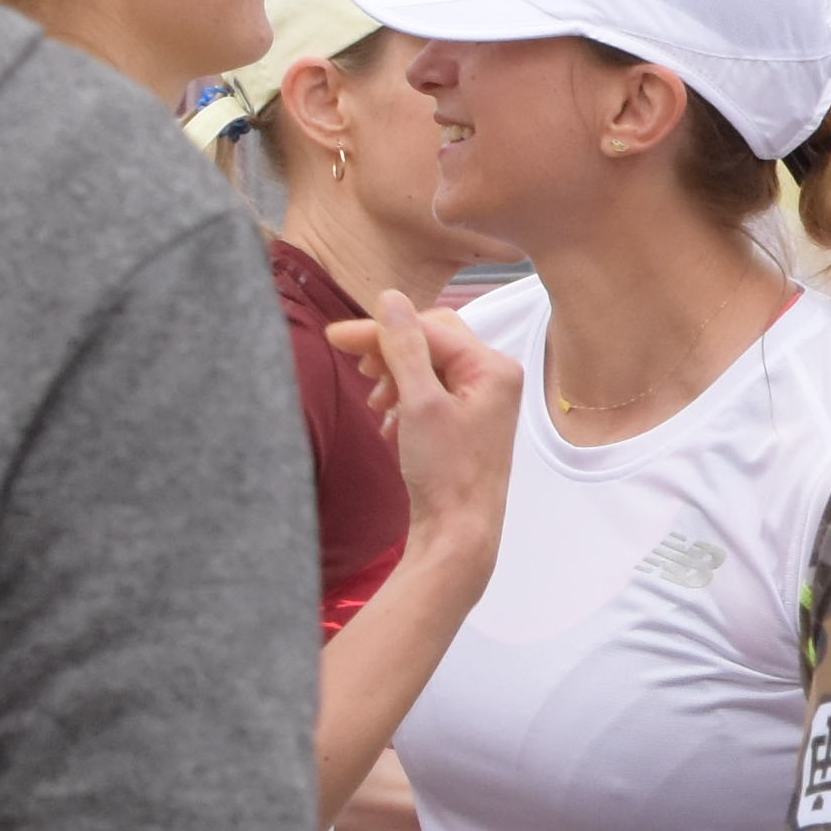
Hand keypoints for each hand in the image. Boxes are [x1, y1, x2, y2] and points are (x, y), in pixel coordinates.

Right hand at [331, 303, 519, 555]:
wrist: (459, 532)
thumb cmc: (447, 473)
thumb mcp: (419, 403)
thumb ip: (403, 347)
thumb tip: (390, 298)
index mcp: (493, 367)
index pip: (428, 328)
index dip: (379, 330)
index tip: (335, 337)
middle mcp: (495, 378)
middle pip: (430, 341)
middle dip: (390, 353)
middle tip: (360, 371)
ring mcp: (483, 401)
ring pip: (427, 367)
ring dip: (394, 378)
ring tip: (377, 406)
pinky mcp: (466, 422)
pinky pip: (429, 393)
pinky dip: (404, 401)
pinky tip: (390, 426)